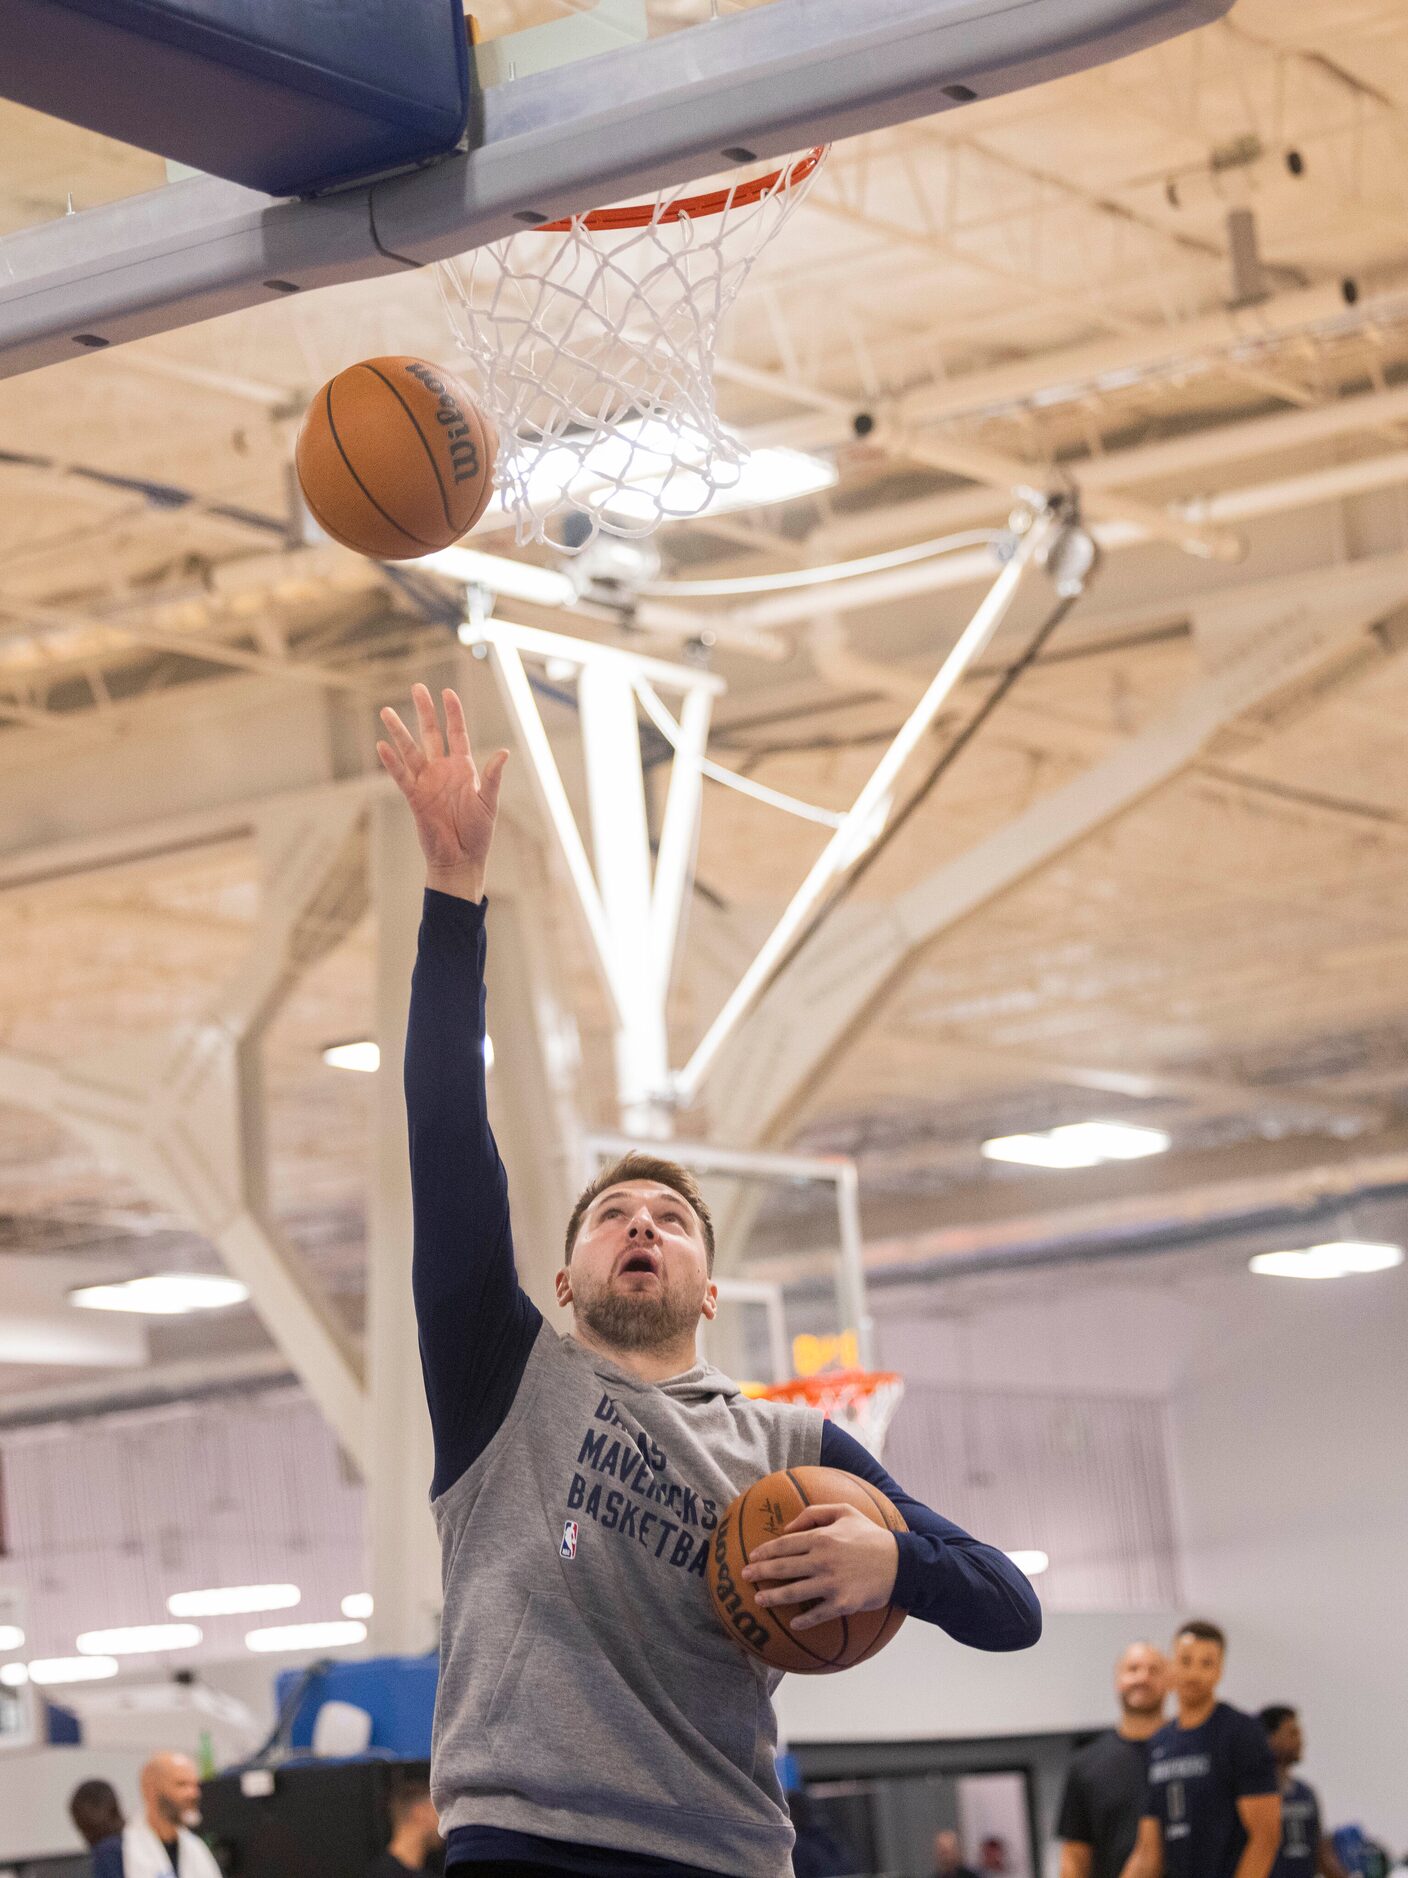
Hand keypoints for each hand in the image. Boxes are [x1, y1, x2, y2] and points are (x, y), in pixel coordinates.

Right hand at [377, 684, 507, 898]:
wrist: (461, 859)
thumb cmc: (478, 833)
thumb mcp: (489, 803)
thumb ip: (493, 777)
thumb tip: (504, 752)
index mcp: (464, 768)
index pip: (457, 733)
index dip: (453, 713)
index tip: (447, 691)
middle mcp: (443, 771)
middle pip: (431, 734)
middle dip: (425, 711)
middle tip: (416, 688)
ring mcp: (427, 782)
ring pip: (411, 751)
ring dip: (399, 732)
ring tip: (386, 711)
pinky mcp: (414, 798)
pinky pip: (401, 777)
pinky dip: (392, 762)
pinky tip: (382, 746)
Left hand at [741, 1503, 899, 1630]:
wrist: (900, 1562)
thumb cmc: (870, 1534)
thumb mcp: (844, 1511)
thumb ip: (814, 1512)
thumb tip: (787, 1527)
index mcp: (822, 1537)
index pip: (785, 1545)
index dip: (765, 1552)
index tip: (751, 1558)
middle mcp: (823, 1560)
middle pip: (784, 1568)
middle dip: (761, 1573)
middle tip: (745, 1577)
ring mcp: (832, 1583)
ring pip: (794, 1592)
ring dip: (773, 1597)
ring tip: (759, 1600)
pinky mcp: (842, 1603)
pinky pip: (817, 1614)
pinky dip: (804, 1619)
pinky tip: (793, 1622)